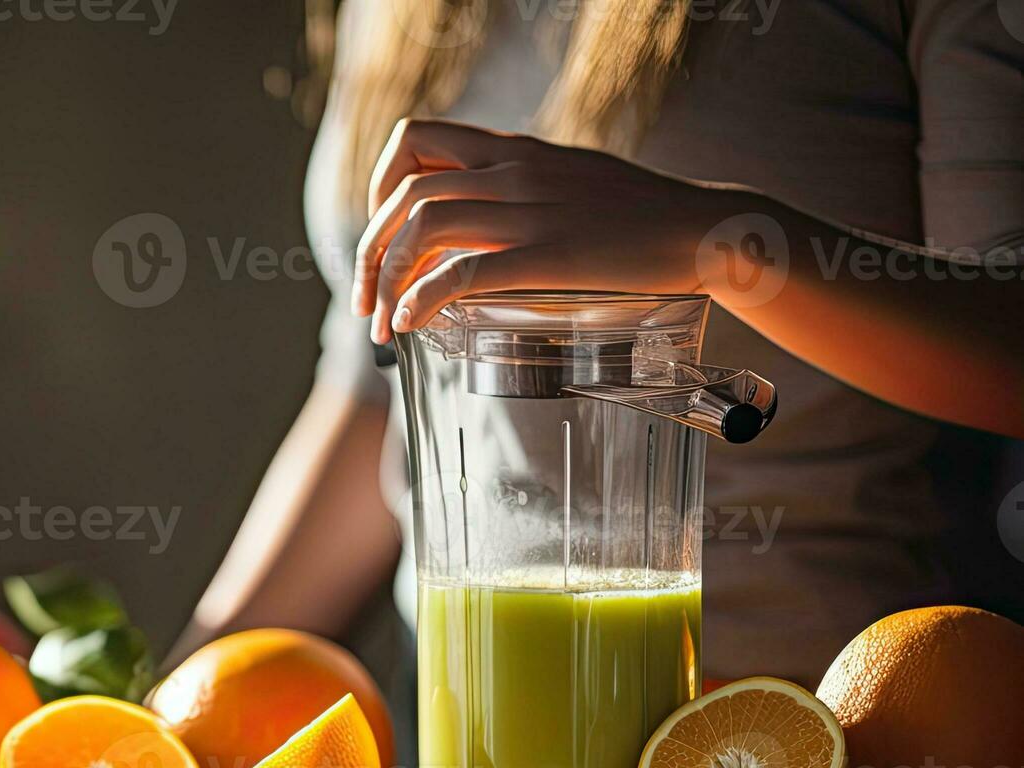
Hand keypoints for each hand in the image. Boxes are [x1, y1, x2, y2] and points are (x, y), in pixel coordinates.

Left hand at [352, 119, 750, 341]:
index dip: (379, 186)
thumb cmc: (639, 214)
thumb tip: (470, 215)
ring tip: (382, 322)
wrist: (706, 228)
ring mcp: (531, 211)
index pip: (415, 140)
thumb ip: (517, 187)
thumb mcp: (566, 179)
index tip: (380, 233)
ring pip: (424, 226)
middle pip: (405, 193)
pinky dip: (424, 298)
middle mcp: (513, 172)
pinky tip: (412, 323)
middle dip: (369, 250)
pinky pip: (464, 272)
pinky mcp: (550, 254)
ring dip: (387, 277)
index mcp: (513, 150)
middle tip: (365, 299)